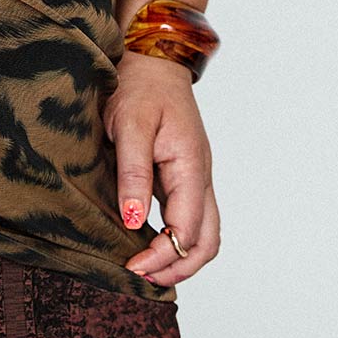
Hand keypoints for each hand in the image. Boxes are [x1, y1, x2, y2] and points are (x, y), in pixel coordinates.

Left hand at [102, 50, 219, 285]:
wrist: (151, 59)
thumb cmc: (140, 86)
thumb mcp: (130, 125)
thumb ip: (133, 173)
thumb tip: (135, 222)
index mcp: (192, 167)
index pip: (189, 230)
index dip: (163, 256)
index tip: (131, 267)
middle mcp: (200, 177)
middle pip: (207, 242)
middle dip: (177, 267)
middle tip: (140, 278)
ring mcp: (195, 178)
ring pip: (203, 233)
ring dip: (178, 257)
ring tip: (144, 269)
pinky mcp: (183, 176)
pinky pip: (189, 218)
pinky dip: (174, 240)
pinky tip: (147, 243)